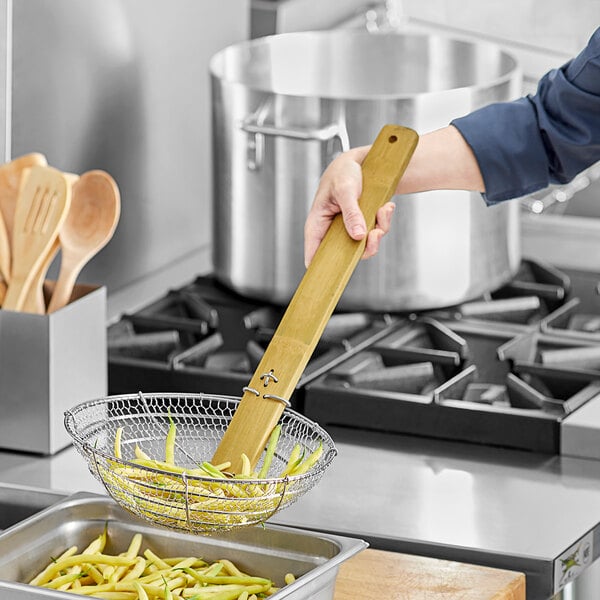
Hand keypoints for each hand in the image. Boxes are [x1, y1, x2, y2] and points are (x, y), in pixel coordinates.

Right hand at [303, 146, 395, 266]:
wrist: (361, 161)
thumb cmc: (343, 172)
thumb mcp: (345, 190)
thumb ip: (351, 213)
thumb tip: (357, 236)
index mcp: (317, 224)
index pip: (313, 255)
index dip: (321, 269)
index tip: (335, 276)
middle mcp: (332, 231)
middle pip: (344, 256)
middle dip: (364, 248)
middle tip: (375, 235)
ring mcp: (349, 230)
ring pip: (364, 247)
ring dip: (378, 231)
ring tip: (383, 210)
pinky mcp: (363, 226)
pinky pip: (375, 233)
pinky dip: (383, 221)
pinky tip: (386, 207)